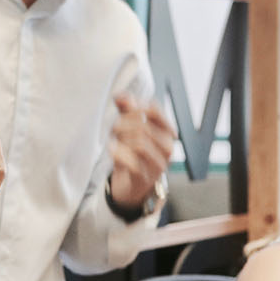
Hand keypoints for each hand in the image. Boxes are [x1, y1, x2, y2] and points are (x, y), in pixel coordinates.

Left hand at [106, 93, 174, 210]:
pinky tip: (112, 149)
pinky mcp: (145, 178)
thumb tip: (120, 95)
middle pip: (143, 126)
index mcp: (167, 132)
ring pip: (139, 143)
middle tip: (113, 128)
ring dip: (120, 139)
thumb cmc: (134, 154)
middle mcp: (167, 148)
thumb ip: (126, 110)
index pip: (154, 110)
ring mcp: (158, 165)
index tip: (123, 110)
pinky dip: (119, 154)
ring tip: (113, 140)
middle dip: (122, 124)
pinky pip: (133, 163)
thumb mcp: (130, 129)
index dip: (135, 106)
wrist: (132, 185)